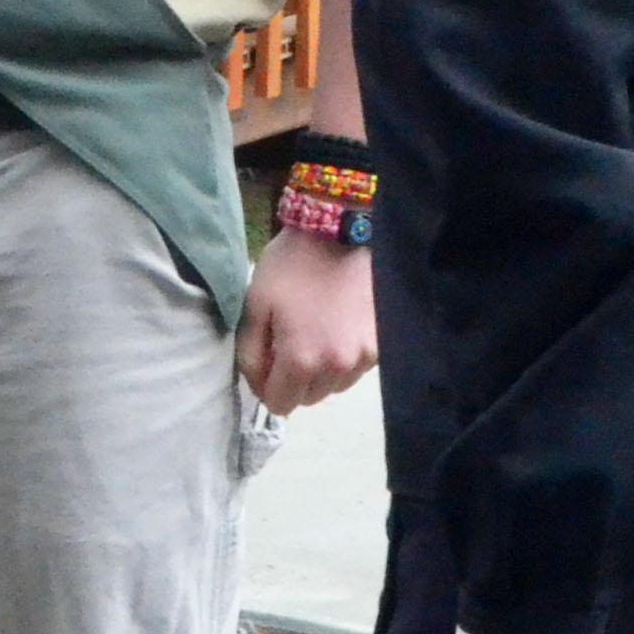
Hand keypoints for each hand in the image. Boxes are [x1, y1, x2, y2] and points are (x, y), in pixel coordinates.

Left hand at [238, 232, 376, 410]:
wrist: (342, 229)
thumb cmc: (292, 264)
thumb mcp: (255, 304)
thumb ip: (250, 354)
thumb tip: (258, 384)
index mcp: (303, 361)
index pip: (280, 405)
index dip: (267, 387)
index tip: (267, 360)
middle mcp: (339, 369)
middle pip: (309, 398)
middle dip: (295, 379)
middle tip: (291, 341)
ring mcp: (366, 357)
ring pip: (336, 385)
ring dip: (323, 371)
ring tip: (318, 332)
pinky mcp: (383, 344)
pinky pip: (358, 367)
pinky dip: (346, 356)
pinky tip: (339, 325)